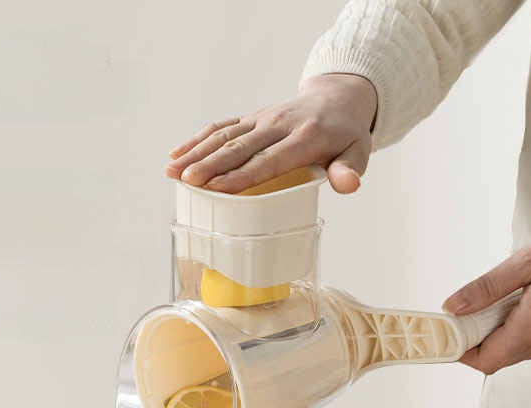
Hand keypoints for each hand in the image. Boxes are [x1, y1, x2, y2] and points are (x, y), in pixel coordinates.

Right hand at [164, 74, 377, 193]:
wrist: (337, 97)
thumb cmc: (346, 134)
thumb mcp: (358, 150)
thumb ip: (351, 168)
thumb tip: (348, 185)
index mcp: (305, 137)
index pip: (269, 159)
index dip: (242, 174)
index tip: (218, 188)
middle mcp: (278, 124)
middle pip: (240, 146)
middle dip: (211, 164)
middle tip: (186, 181)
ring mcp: (261, 118)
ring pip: (224, 134)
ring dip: (196, 152)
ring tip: (171, 171)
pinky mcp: (251, 117)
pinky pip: (221, 126)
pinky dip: (197, 139)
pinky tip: (176, 154)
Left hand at [443, 219, 530, 373]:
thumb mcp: (527, 261)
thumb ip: (486, 288)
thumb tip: (452, 306)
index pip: (486, 360)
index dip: (462, 351)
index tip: (450, 333)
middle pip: (498, 358)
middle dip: (478, 339)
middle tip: (474, 310)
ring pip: (516, 351)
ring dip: (501, 333)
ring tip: (507, 300)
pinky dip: (521, 330)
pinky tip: (527, 304)